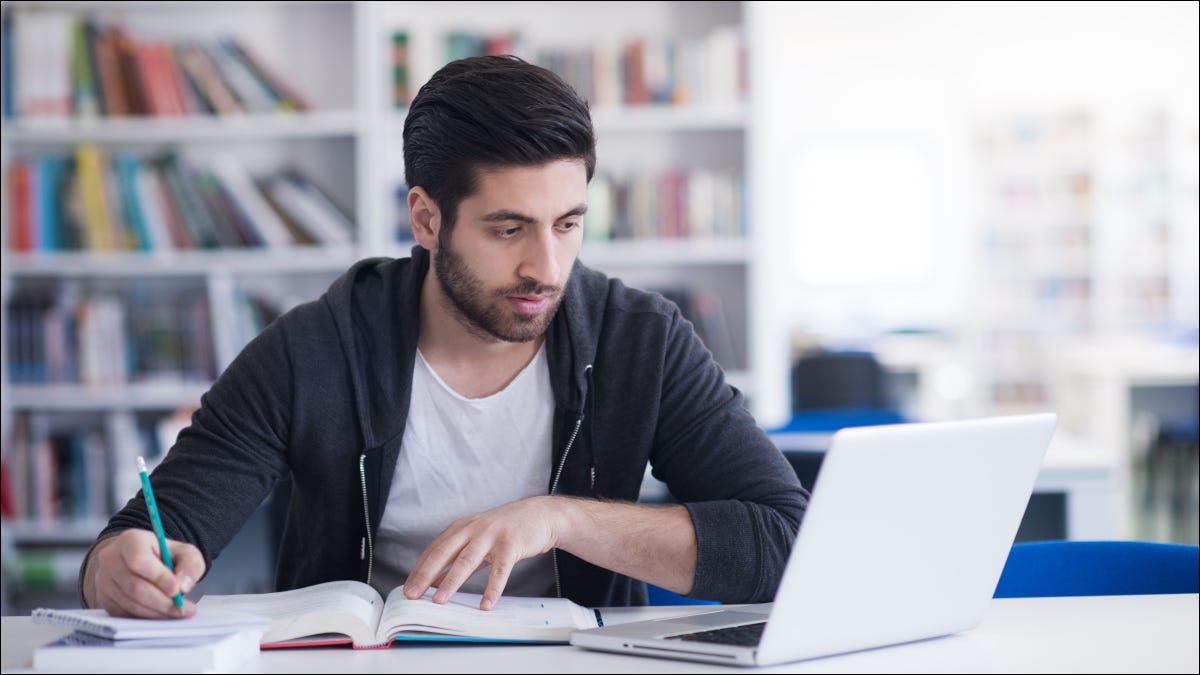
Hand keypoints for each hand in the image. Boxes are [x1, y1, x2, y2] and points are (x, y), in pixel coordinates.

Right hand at [83, 529, 205, 618]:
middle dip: (162, 602)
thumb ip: (191, 564)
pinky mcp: (104, 599)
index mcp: (131, 540)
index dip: (158, 577)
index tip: (176, 589)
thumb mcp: (184, 552)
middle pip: (135, 587)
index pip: (139, 560)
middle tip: (182, 608)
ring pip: (131, 603)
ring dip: (157, 612)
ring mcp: (104, 581)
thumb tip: (183, 585)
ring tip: (177, 612)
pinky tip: (162, 614)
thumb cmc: (162, 555)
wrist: (140, 561)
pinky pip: (125, 613)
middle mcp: (112, 559)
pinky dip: (147, 617)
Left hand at [403, 496, 561, 609]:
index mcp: (462, 528)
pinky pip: (500, 569)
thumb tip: (438, 581)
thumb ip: (459, 559)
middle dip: (426, 574)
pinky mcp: (511, 544)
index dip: (419, 568)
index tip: (407, 587)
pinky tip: (485, 604)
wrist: (540, 514)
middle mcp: (473, 529)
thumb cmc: (507, 528)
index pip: (435, 549)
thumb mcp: (479, 540)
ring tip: (440, 600)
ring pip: (467, 560)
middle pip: (444, 552)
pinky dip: (492, 588)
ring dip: (451, 581)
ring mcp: (492, 536)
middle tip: (413, 594)